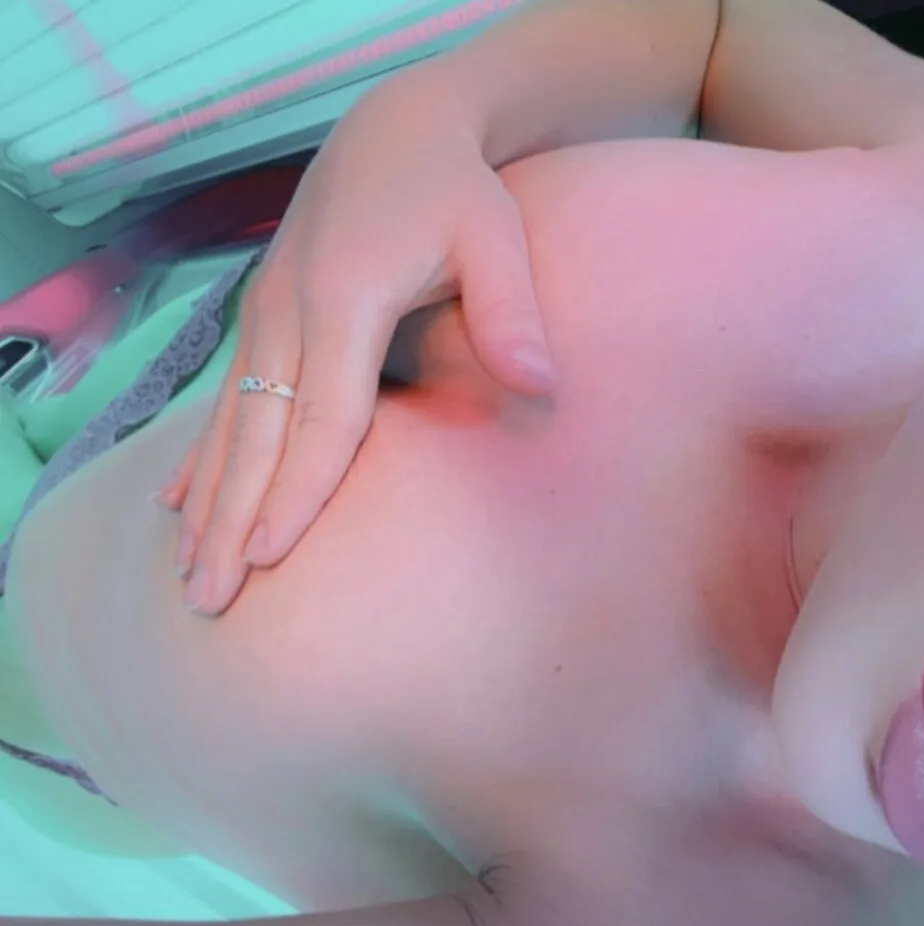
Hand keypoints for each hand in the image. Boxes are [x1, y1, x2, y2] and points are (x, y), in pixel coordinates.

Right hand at [158, 82, 557, 615]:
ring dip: (208, 500)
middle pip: (257, 434)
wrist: (402, 126)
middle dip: (233, 519)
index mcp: (343, 297)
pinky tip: (177, 505)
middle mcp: (288, 309)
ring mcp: (267, 311)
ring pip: (228, 424)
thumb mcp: (496, 235)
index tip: (274, 555)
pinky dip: (202, 456)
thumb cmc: (458, 189)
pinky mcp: (265, 314)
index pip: (322, 415)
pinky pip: (225, 399)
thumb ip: (512, 311)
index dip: (300, 488)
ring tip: (189, 575)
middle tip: (212, 598)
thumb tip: (541, 383)